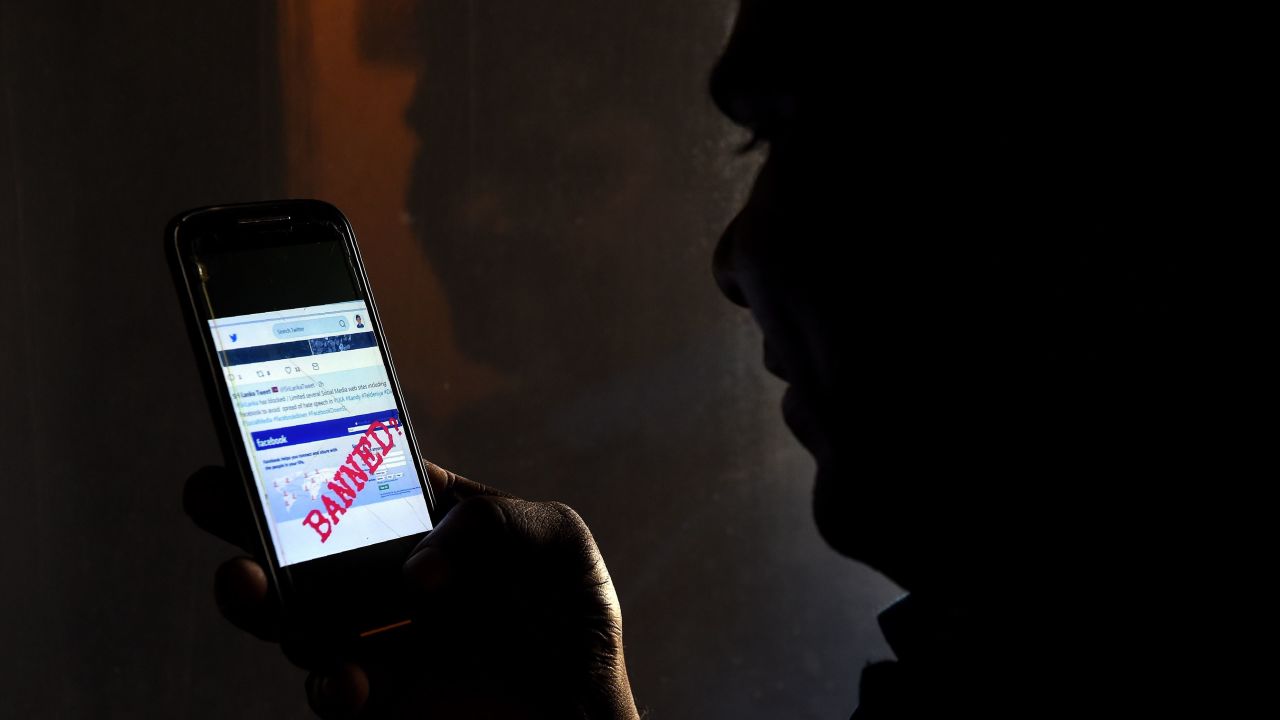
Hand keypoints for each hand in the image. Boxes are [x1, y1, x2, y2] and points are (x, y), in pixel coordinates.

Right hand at [185, 462, 638, 718]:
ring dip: (259, 600)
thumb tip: (415, 565)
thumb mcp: (558, 544)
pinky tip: (345, 678)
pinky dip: (327, 685)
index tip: (263, 426)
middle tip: (208, 492)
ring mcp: (379, 642)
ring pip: (296, 617)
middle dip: (249, 516)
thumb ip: (494, 522)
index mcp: (430, 527)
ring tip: (242, 582)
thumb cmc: (576, 623)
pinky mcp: (381, 704)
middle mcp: (391, 581)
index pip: (360, 478)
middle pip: (305, 543)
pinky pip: (332, 693)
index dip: (311, 451)